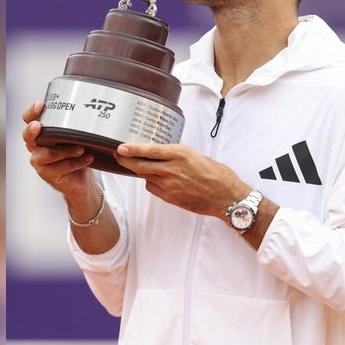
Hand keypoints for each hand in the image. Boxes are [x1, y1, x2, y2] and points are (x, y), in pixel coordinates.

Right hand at [21, 101, 94, 196]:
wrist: (80, 178)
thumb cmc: (76, 152)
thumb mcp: (76, 136)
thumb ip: (76, 125)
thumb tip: (90, 110)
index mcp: (40, 132)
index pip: (29, 119)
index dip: (31, 112)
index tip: (40, 105)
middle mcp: (35, 146)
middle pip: (27, 136)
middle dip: (32, 130)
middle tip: (38, 126)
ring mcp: (39, 161)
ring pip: (48, 154)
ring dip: (66, 151)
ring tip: (81, 149)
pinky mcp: (46, 174)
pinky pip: (59, 168)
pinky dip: (76, 163)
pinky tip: (88, 158)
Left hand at [114, 142, 248, 217]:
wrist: (226, 195)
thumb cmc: (216, 173)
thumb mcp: (196, 155)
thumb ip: (178, 154)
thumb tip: (163, 152)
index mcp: (180, 154)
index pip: (150, 150)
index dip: (133, 149)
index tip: (120, 147)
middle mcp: (172, 169)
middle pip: (140, 166)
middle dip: (125, 161)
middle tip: (118, 155)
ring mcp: (170, 185)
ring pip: (145, 176)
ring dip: (139, 171)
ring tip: (136, 165)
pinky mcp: (170, 197)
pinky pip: (153, 188)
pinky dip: (151, 182)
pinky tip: (156, 179)